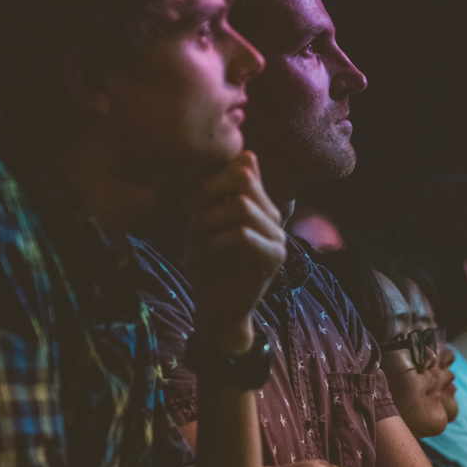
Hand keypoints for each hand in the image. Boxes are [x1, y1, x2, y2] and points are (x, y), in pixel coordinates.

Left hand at [183, 151, 285, 354]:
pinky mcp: (272, 260)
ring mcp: (277, 237)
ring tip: (195, 239)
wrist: (216, 311)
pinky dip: (215, 242)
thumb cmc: (208, 267)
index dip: (212, 173)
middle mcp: (273, 216)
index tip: (191, 199)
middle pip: (244, 177)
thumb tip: (241, 155)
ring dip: (208, 220)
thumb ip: (216, 193)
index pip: (245, 164)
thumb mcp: (204, 223)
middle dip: (208, 190)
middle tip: (189, 212)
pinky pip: (241, 236)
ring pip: (241, 205)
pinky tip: (206, 254)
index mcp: (259, 204)